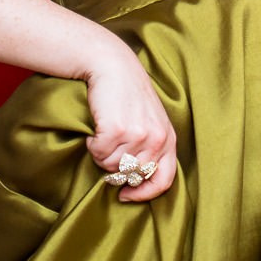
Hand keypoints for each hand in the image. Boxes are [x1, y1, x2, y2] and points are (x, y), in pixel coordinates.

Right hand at [82, 39, 178, 202]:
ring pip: (111, 166)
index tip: (126, 195)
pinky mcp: (117, 129)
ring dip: (101, 153)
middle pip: (130, 175)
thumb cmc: (128, 95)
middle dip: (114, 167)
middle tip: (107, 148)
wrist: (112, 65)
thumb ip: (149, 148)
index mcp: (169, 139)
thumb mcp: (150, 121)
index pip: (164, 180)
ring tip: (103, 132)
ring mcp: (138, 135)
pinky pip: (98, 153)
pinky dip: (92, 144)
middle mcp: (157, 139)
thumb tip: (132, 182)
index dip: (144, 194)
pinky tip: (96, 127)